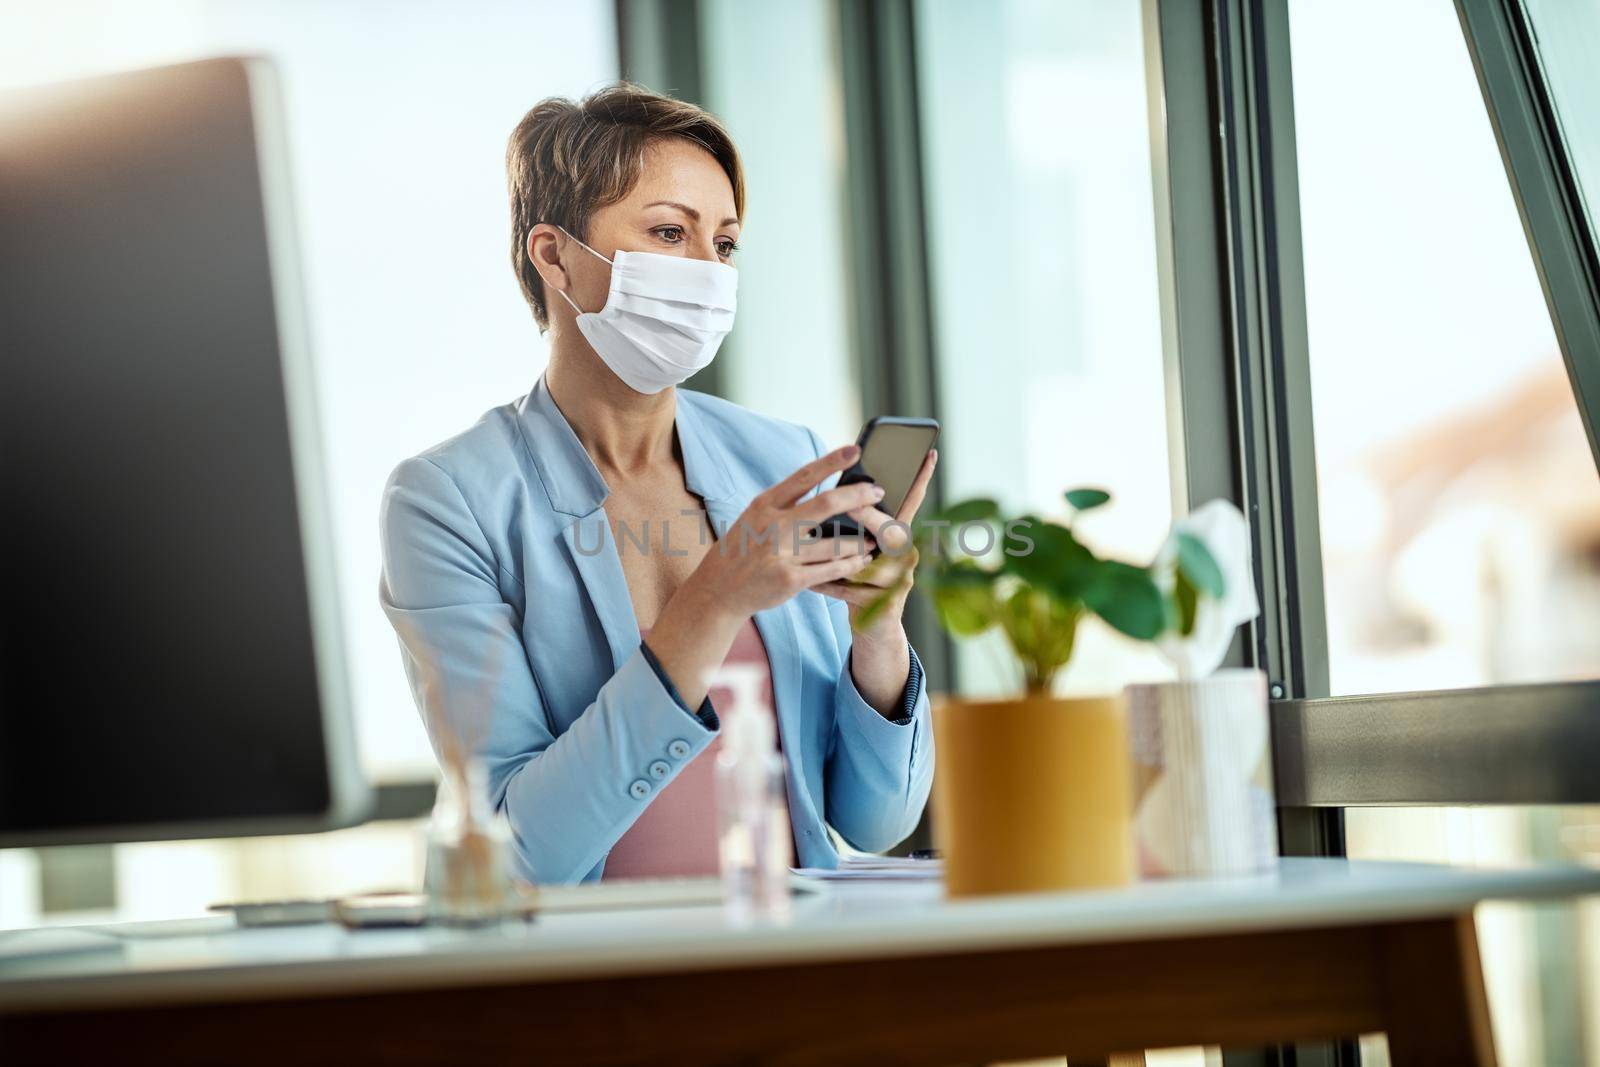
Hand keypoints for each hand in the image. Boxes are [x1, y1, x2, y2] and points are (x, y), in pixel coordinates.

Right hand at [688, 443, 888, 616]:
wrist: (718, 590)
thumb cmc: (742, 549)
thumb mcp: (755, 518)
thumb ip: (785, 505)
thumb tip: (826, 492)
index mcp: (765, 505)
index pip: (804, 476)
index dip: (832, 462)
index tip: (855, 450)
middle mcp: (774, 526)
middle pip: (825, 504)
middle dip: (857, 496)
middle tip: (877, 492)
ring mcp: (782, 554)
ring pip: (835, 542)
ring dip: (860, 540)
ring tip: (875, 537)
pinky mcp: (790, 580)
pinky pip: (831, 569)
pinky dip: (851, 564)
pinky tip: (862, 560)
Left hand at [816, 449, 937, 714]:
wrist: (875, 628)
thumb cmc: (861, 578)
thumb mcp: (860, 547)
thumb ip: (856, 525)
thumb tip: (838, 494)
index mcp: (898, 535)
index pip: (911, 502)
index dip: (921, 479)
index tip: (929, 452)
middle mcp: (906, 554)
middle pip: (892, 531)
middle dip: (872, 518)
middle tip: (852, 504)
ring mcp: (900, 580)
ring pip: (872, 563)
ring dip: (843, 559)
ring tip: (815, 553)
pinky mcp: (887, 605)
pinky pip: (854, 590)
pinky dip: (830, 586)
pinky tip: (812, 584)